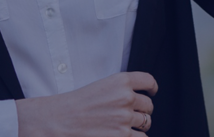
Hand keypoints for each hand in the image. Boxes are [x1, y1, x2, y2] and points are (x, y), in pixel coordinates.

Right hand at [15, 71, 157, 136]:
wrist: (61, 120)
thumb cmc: (77, 104)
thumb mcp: (101, 86)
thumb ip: (121, 89)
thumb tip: (137, 99)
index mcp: (120, 81)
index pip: (148, 81)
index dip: (152, 88)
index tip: (151, 92)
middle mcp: (126, 97)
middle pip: (148, 105)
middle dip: (142, 110)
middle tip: (130, 114)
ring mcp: (125, 118)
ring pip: (147, 122)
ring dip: (139, 126)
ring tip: (124, 127)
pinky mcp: (122, 136)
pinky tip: (126, 135)